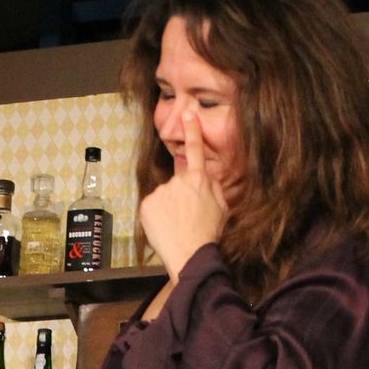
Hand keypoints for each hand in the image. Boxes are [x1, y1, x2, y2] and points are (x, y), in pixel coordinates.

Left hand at [138, 110, 227, 277]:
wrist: (190, 254)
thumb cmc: (209, 233)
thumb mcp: (222, 207)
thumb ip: (214, 186)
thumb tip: (207, 175)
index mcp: (199, 179)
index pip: (194, 149)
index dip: (191, 130)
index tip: (187, 113)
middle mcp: (178, 181)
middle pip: (178, 181)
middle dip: (181, 193)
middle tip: (188, 215)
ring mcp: (160, 192)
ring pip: (164, 194)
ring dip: (169, 205)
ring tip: (177, 224)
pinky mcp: (146, 204)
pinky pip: (152, 205)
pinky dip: (157, 214)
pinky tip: (165, 226)